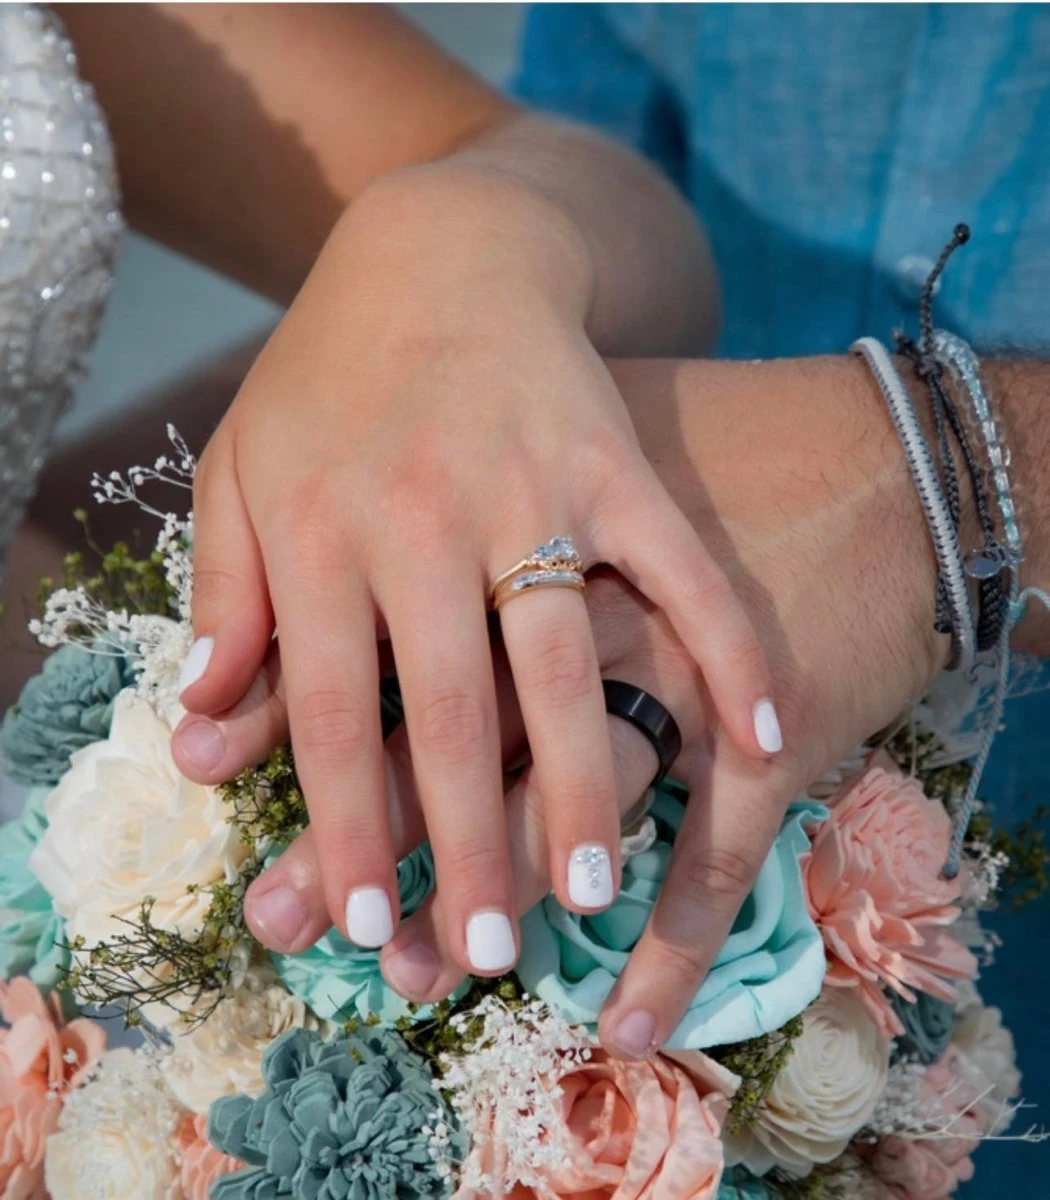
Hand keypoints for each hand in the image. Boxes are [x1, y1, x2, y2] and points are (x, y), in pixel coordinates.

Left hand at [174, 352, 945, 1051]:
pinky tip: (768, 737)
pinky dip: (733, 649)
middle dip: (466, 841)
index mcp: (320, 527)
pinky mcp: (621, 462)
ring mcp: (532, 487)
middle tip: (487, 953)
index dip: (343, 825)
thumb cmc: (331, 375)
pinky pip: (686, 566)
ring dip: (587, 781)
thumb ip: (222, 602)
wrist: (443, 250)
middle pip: (445, 709)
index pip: (326, 707)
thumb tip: (198, 737)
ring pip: (564, 660)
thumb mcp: (243, 472)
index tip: (369, 923)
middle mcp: (425, 516)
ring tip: (600, 891)